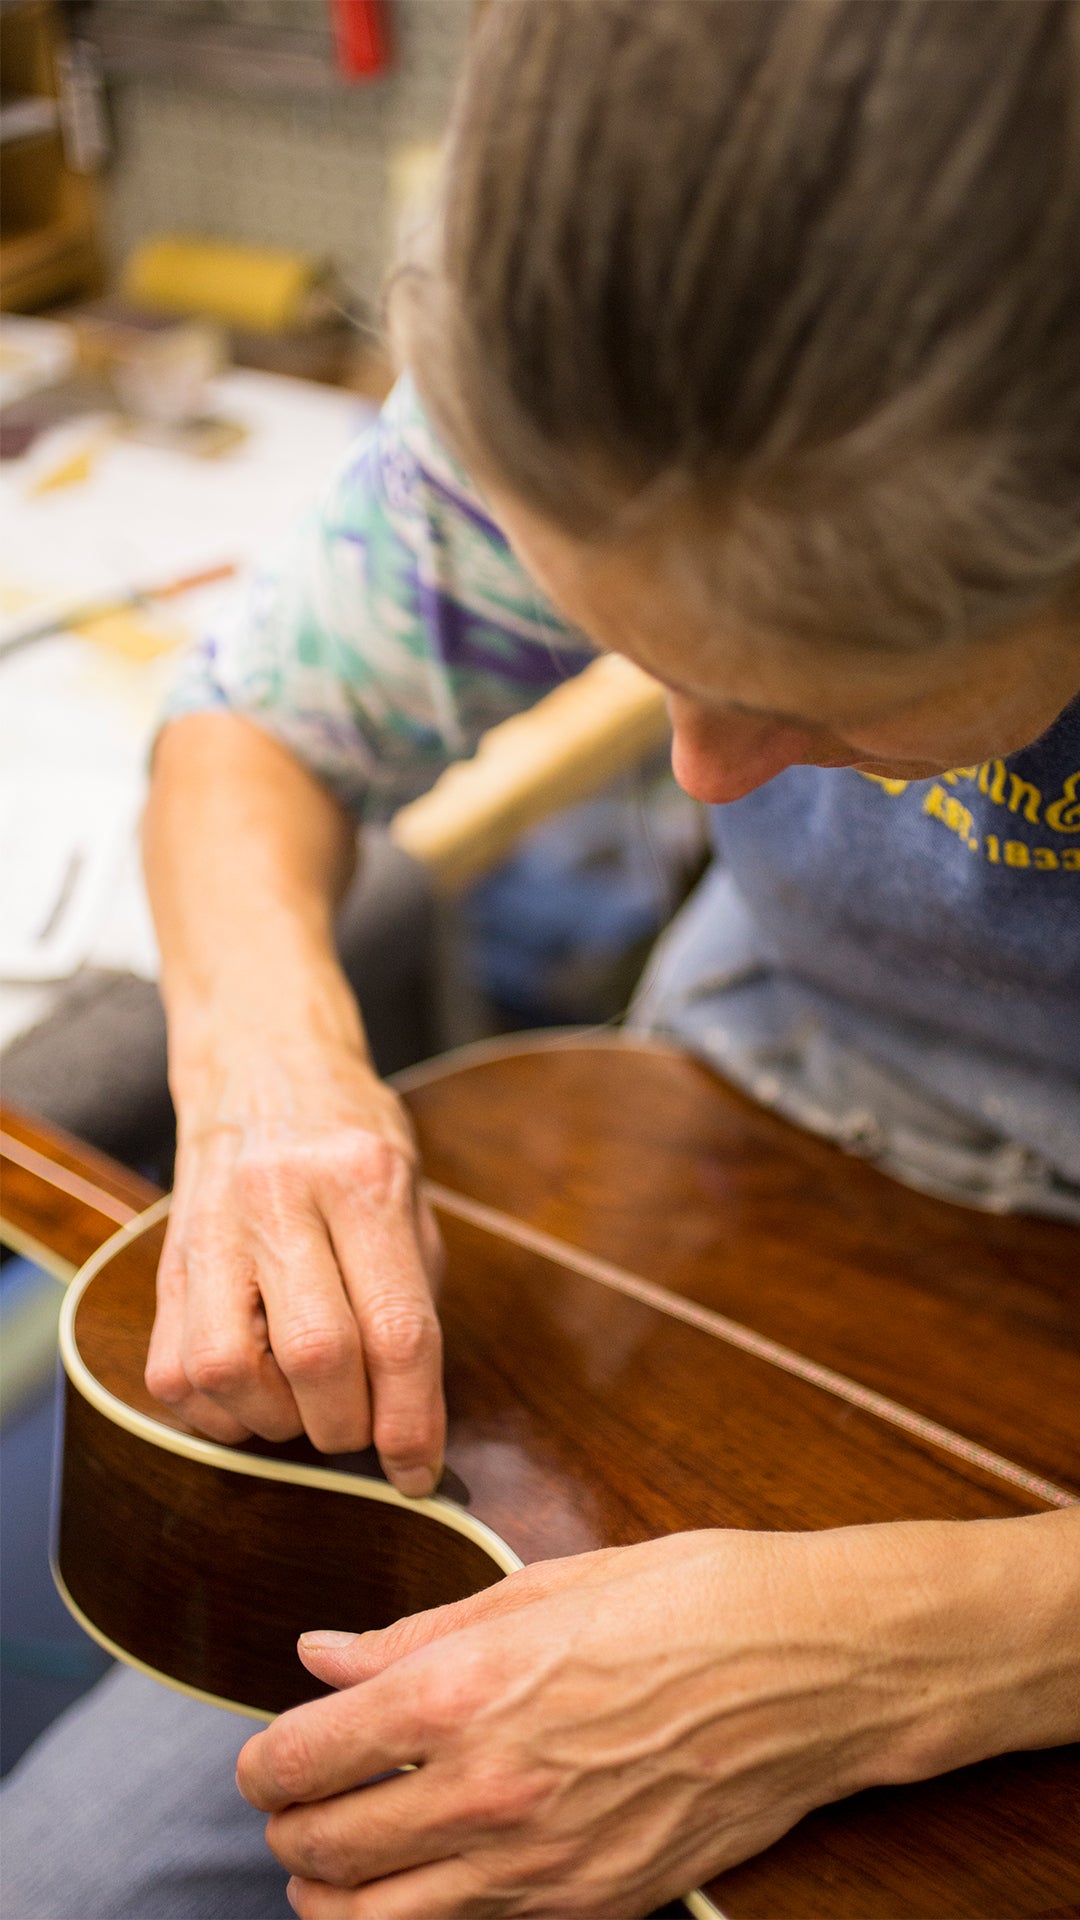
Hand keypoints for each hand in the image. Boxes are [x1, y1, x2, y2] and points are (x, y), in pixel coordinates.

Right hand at [144, 1043, 444, 1492]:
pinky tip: (256, 1388)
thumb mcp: (410, 1197)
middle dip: (347, 1426)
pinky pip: (176, 1376)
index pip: (396, 1329)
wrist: (263, 1068)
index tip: (418, 1474)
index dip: (412, 1421)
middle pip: (317, 1358)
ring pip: (230, 1374)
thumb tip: (417, 1423)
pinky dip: (222, 1411)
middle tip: (362, 1427)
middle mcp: (281, 1198)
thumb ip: (414, 1301)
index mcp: (362, 1180)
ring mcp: (212, 1228)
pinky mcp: (165, 1263)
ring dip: (278, 1422)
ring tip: (305, 1403)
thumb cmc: (351, 1143)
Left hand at [237, 1521, 1015, 1918]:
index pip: (302, 1759)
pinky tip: (433, 1886)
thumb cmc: (690, 1598)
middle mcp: (487, 1790)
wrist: (819, 1666)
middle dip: (289, 1832)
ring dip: (335, 1902)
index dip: (264, 1764)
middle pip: (324, 1854)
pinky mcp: (595, 1908)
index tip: (268, 1756)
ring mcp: (542, 1866)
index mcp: (464, 1690)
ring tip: (336, 1869)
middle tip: (297, 1806)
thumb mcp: (545, 1585)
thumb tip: (322, 1654)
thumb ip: (418, 1633)